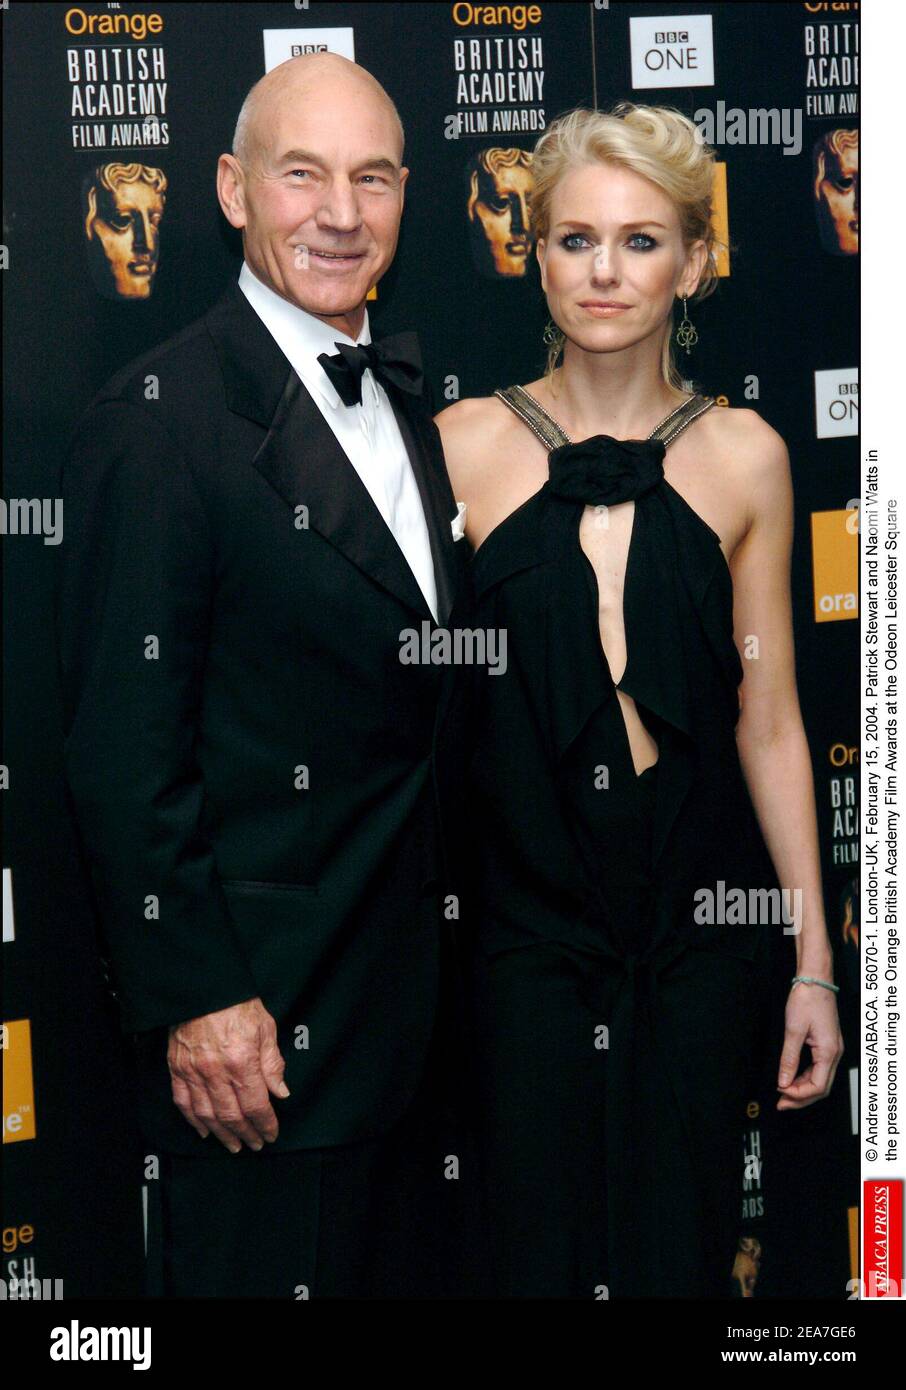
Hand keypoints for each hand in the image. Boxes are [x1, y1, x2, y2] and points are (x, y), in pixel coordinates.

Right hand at [167, 997, 288, 1150]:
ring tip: (233, 1145)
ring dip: (221, 1134)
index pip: (256, 1105)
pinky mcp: (177, 1068)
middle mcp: (216, 1071)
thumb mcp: (265, 1028)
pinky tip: (204, 1130)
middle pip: (232, 1115)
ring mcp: (194, 1071)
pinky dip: (193, 1120)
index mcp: (241, 1061)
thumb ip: (272, 1063)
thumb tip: (280, 1092)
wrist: (203, 987)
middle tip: (254, 1144)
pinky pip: (183, 1102)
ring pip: (207, 1115)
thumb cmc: (235, 1003)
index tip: (271, 1134)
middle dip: (246, 1134)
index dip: (265, 1124)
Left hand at [776, 982, 843, 1110]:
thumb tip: (783, 1081)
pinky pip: (818, 1068)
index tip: (780, 1094)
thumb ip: (788, 1059)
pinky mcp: (826, 1044)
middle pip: (821, 1088)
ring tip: (784, 1094)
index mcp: (828, 1052)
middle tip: (781, 1104)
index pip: (817, 1086)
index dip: (799, 1095)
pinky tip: (792, 1079)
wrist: (815, 980)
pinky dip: (804, 1077)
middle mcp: (834, 1053)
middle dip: (801, 1099)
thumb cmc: (807, 999)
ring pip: (820, 1080)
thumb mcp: (793, 1030)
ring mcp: (832, 1049)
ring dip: (802, 1089)